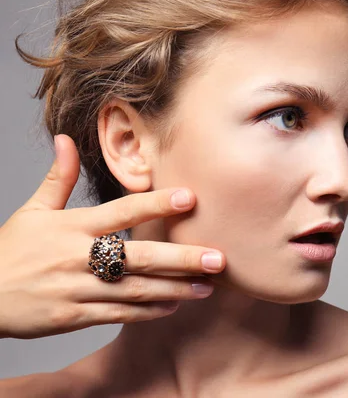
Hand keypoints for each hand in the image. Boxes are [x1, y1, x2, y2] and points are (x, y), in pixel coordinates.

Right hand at [0, 135, 225, 338]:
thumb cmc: (10, 252)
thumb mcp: (32, 212)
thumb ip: (58, 178)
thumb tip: (66, 139)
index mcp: (72, 227)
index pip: (122, 211)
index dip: (157, 204)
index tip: (190, 197)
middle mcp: (79, 258)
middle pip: (140, 257)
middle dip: (183, 258)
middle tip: (219, 258)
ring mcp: (78, 290)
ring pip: (136, 290)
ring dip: (176, 289)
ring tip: (208, 287)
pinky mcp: (75, 316)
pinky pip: (120, 313)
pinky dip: (148, 310)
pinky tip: (174, 305)